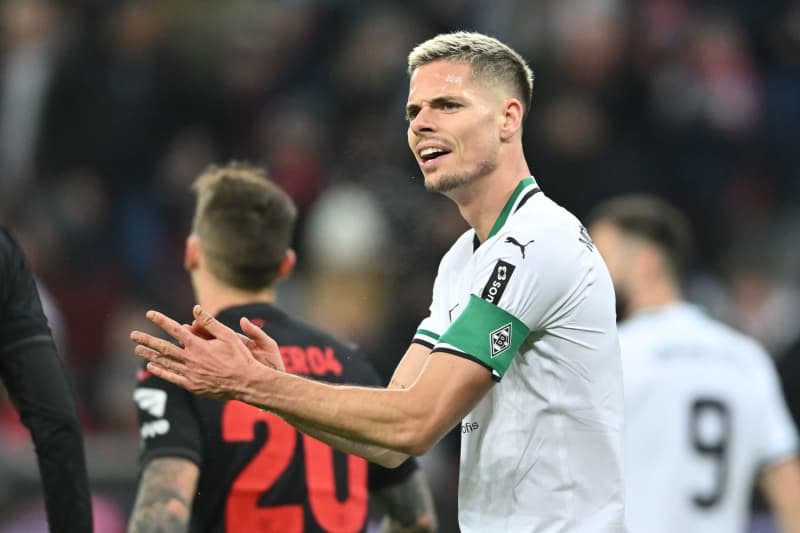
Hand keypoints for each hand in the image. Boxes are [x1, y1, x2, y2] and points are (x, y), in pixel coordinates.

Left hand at [130, 305, 281, 397]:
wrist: (247, 383)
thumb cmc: (240, 357)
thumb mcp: (229, 336)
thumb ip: (210, 323)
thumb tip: (196, 308)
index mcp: (199, 345)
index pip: (175, 330)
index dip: (162, 321)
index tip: (149, 314)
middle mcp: (191, 359)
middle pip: (164, 348)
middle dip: (147, 340)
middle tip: (132, 335)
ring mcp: (190, 374)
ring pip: (165, 363)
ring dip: (150, 355)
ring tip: (137, 349)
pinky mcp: (192, 385)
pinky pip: (172, 377)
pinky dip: (161, 371)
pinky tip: (151, 366)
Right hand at [187, 314, 284, 371]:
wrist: (274, 383)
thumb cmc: (272, 363)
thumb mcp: (267, 346)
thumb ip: (255, 333)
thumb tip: (243, 320)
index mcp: (239, 343)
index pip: (219, 333)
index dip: (206, 328)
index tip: (194, 323)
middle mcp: (230, 352)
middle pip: (210, 343)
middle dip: (196, 337)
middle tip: (183, 331)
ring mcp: (227, 363)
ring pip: (207, 355)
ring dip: (194, 351)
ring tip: (181, 345)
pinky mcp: (226, 374)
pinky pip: (210, 369)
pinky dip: (200, 367)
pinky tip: (188, 365)